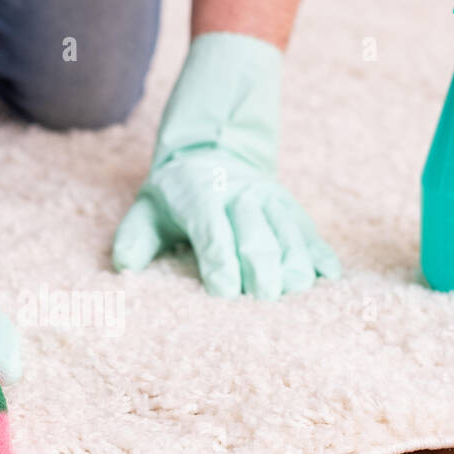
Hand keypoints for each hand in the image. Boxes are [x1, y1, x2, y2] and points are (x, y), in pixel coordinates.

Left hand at [113, 150, 339, 298]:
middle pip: (257, 236)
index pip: (212, 230)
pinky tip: (328, 280)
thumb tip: (125, 266)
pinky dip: (322, 256)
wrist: (212, 153)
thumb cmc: (175, 196)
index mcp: (200, 194)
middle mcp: (241, 195)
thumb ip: (134, 238)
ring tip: (293, 296)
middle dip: (261, 270)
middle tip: (263, 301)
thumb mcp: (146, 209)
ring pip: (291, 236)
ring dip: (295, 268)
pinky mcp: (293, 210)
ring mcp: (272, 201)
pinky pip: (311, 234)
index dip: (219, 261)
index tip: (223, 292)